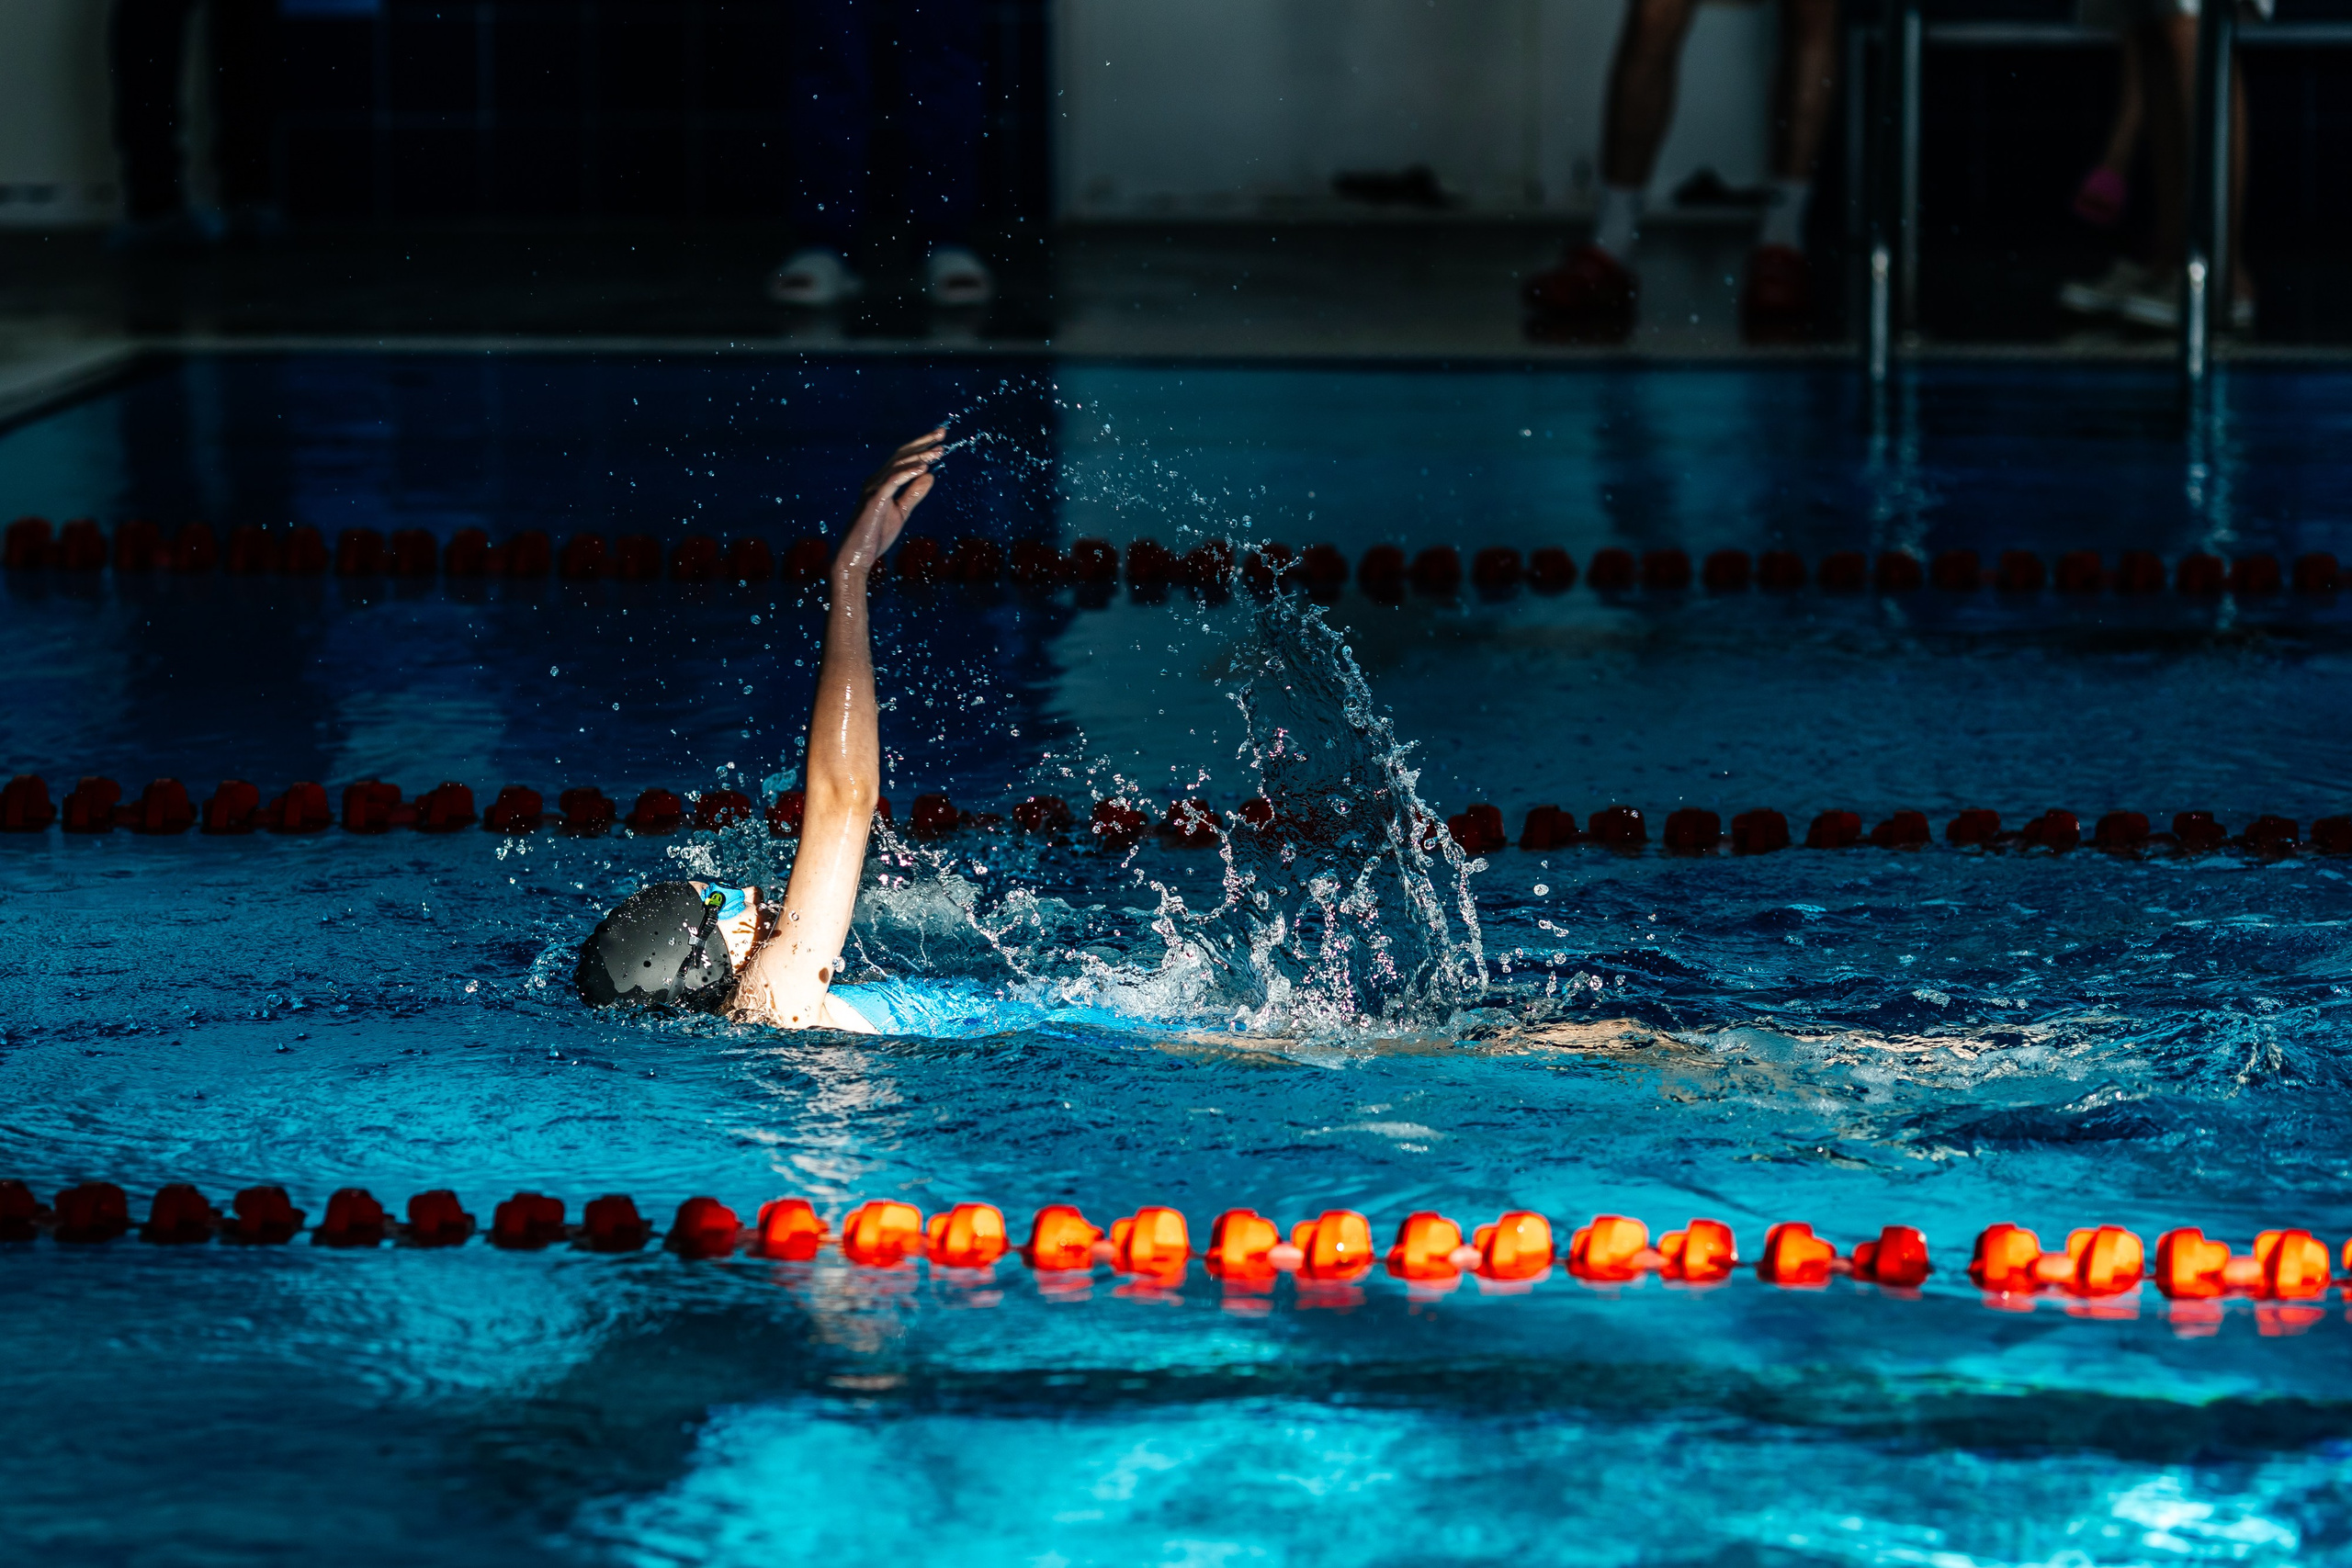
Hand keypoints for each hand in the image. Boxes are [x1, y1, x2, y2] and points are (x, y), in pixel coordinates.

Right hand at [835, 428, 943, 577]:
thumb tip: (930, 475)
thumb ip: (914, 494)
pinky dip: (907, 473)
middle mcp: (875, 480)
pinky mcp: (873, 500)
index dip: (921, 446)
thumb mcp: (901, 512)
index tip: (940, 438)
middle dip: (922, 443)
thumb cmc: (875, 536)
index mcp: (881, 482)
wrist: (856, 556)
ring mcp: (873, 489)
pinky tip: (923, 468)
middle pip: (901, 455)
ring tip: (938, 451)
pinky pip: (892, 481)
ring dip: (919, 457)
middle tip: (942, 434)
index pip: (903, 458)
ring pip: (897, 465)